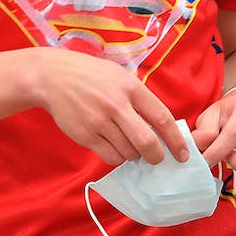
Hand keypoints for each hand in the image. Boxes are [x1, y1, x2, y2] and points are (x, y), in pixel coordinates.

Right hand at [29, 47, 190, 166]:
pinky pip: (110, 156)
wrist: (52, 77)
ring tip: (130, 146)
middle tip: (158, 159)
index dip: (176, 140)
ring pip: (128, 152)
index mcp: (130, 88)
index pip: (161, 118)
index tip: (183, 153)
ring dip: (135, 156)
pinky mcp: (85, 135)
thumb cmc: (91, 76)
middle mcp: (116, 105)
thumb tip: (161, 127)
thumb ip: (139, 99)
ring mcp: (99, 121)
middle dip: (157, 156)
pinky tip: (116, 148)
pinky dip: (118, 157)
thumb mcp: (120, 76)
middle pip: (147, 142)